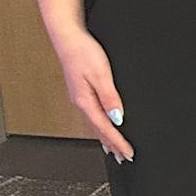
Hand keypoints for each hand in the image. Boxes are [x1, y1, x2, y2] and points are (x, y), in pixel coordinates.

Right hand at [52, 29, 130, 160]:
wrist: (67, 36)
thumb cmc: (83, 52)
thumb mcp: (101, 74)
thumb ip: (110, 98)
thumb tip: (117, 118)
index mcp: (85, 101)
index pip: (105, 128)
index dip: (117, 142)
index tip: (128, 153)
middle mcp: (80, 102)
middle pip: (98, 130)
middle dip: (111, 145)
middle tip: (123, 158)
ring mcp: (79, 97)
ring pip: (95, 123)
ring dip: (105, 137)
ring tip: (113, 149)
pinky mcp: (81, 90)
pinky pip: (92, 114)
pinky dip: (100, 125)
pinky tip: (103, 125)